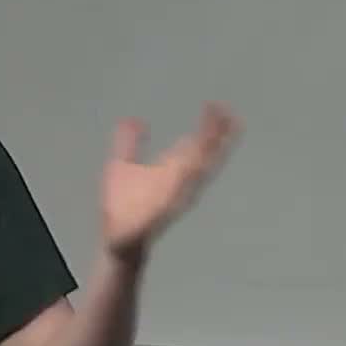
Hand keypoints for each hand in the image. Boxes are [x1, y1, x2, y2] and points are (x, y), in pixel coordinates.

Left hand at [99, 102, 239, 262]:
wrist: (116, 239)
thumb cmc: (121, 206)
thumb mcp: (122, 166)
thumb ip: (129, 143)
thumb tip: (135, 119)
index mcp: (170, 170)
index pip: (195, 144)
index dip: (208, 127)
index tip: (216, 105)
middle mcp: (177, 181)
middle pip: (203, 155)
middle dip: (216, 136)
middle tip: (229, 114)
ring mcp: (173, 196)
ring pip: (197, 173)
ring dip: (209, 155)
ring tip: (222, 134)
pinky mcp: (162, 212)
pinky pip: (179, 194)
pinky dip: (188, 182)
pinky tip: (196, 167)